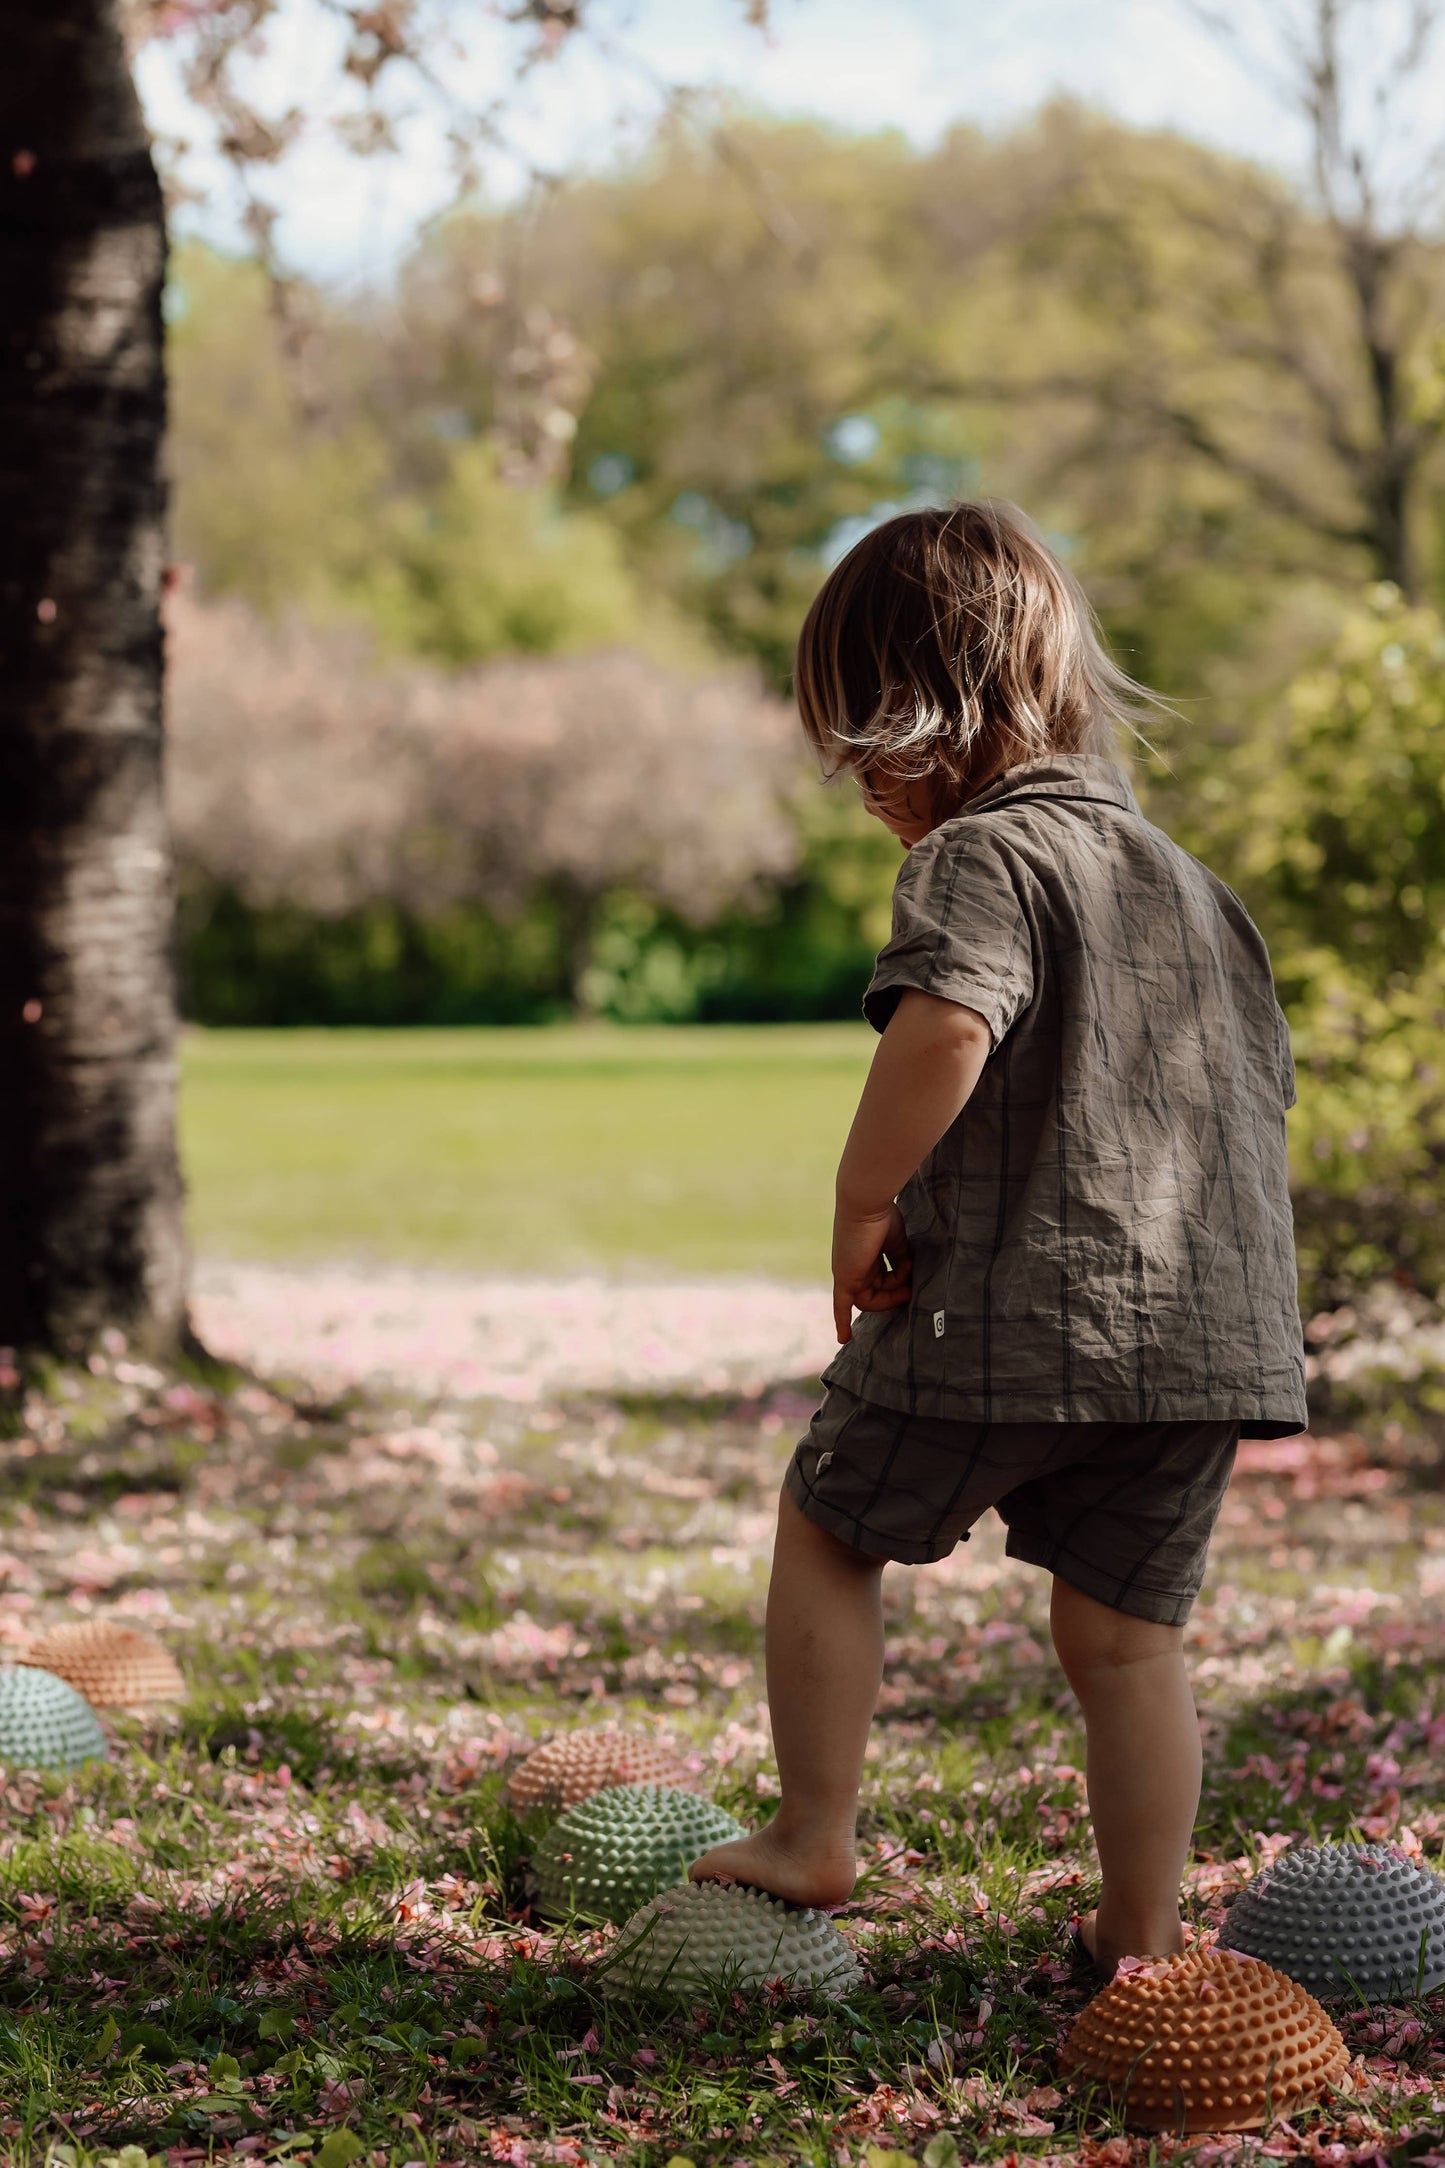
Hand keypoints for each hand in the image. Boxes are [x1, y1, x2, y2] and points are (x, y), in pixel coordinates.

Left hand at [832, 1200, 911, 1343]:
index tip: (911, 1288)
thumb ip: (900, 1260)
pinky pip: (842, 1305)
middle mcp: (854, 1266)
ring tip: (907, 1275)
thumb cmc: (883, 1215)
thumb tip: (908, 1276)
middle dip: (897, 1290)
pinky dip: (842, 1322)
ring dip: (891, 1292)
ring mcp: (848, 1273)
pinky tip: (844, 1340)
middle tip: (913, 1286)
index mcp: (864, 1256)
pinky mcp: (846, 1278)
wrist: (867, 1203)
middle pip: (878, 1290)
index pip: (880, 1279)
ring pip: (871, 1297)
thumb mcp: (896, 1241)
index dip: (895, 1286)